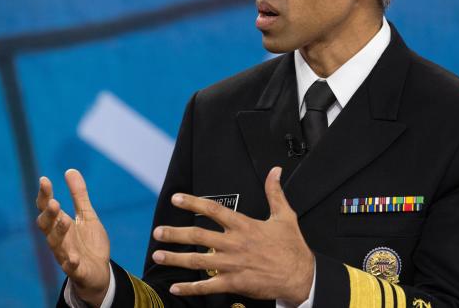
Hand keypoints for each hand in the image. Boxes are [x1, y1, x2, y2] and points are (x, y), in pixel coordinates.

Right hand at [35, 169, 110, 305]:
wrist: (98, 271)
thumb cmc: (88, 242)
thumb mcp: (86, 215)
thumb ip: (79, 195)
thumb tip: (70, 170)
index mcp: (60, 224)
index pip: (47, 209)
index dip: (44, 195)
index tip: (44, 179)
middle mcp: (59, 239)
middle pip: (46, 226)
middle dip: (49, 214)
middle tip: (53, 201)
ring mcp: (66, 255)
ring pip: (57, 244)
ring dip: (59, 232)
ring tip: (65, 220)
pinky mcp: (77, 269)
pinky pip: (71, 267)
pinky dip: (70, 263)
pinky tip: (72, 259)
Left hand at [151, 167, 314, 303]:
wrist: (300, 275)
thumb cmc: (292, 247)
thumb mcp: (285, 216)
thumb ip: (274, 193)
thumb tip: (274, 171)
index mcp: (244, 226)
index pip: (213, 210)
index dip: (193, 203)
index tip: (176, 199)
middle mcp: (235, 244)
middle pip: (198, 236)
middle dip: (175, 234)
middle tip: (157, 232)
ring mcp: (233, 264)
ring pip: (198, 261)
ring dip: (176, 259)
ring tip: (158, 255)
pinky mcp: (234, 283)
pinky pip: (207, 286)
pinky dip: (190, 287)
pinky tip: (175, 287)